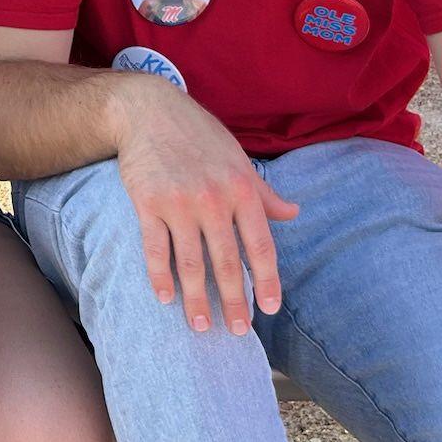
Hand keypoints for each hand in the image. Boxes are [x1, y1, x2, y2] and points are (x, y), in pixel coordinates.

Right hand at [115, 77, 299, 333]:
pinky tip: (165, 297)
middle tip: (237, 332)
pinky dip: (160, 276)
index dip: (267, 281)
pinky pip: (155, 248)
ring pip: (191, 262)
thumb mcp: (238, 158)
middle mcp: (214, 198)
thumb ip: (264, 192)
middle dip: (233, 301)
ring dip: (196, 299)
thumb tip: (294, 214)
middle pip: (227, 262)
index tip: (269, 310)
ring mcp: (179, 201)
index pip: (261, 246)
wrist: (149, 109)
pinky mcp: (148, 202)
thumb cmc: (199, 135)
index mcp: (242, 188)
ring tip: (201, 325)